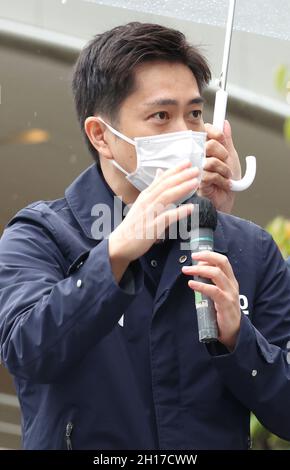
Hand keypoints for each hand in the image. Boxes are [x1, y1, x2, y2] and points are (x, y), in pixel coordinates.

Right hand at [109, 160, 198, 281]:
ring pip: (166, 197)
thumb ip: (153, 188)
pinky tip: (191, 208)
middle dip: (181, 176)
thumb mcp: (141, 203)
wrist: (119, 244)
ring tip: (195, 182)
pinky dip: (179, 212)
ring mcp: (149, 214)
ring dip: (181, 189)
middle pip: (165, 185)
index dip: (174, 170)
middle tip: (195, 169)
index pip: (161, 179)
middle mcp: (146, 202)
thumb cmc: (133, 225)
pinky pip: (167, 218)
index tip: (187, 162)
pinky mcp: (152, 228)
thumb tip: (160, 172)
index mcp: (145, 196)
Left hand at [182, 251, 240, 350]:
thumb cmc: (223, 311)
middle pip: (221, 263)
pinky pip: (213, 291)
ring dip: (199, 270)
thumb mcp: (218, 293)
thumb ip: (210, 283)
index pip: (223, 261)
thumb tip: (196, 272)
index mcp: (230, 280)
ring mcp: (230, 294)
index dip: (210, 255)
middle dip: (206, 257)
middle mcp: (232, 284)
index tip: (196, 254)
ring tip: (186, 270)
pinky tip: (191, 284)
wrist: (233, 331)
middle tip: (192, 257)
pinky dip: (201, 286)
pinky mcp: (226, 304)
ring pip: (217, 274)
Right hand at [199, 120, 240, 213]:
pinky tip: (222, 185)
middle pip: (209, 145)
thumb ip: (227, 141)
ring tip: (226, 177)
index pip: (205, 131)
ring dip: (225, 171)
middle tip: (226, 164)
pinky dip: (222, 180)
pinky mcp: (196, 182)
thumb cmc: (227, 180)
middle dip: (224, 156)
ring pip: (211, 161)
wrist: (227, 200)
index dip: (215, 132)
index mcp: (205, 148)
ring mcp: (196, 169)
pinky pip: (210, 175)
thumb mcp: (230, 158)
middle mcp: (198, 157)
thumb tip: (224, 123)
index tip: (221, 138)